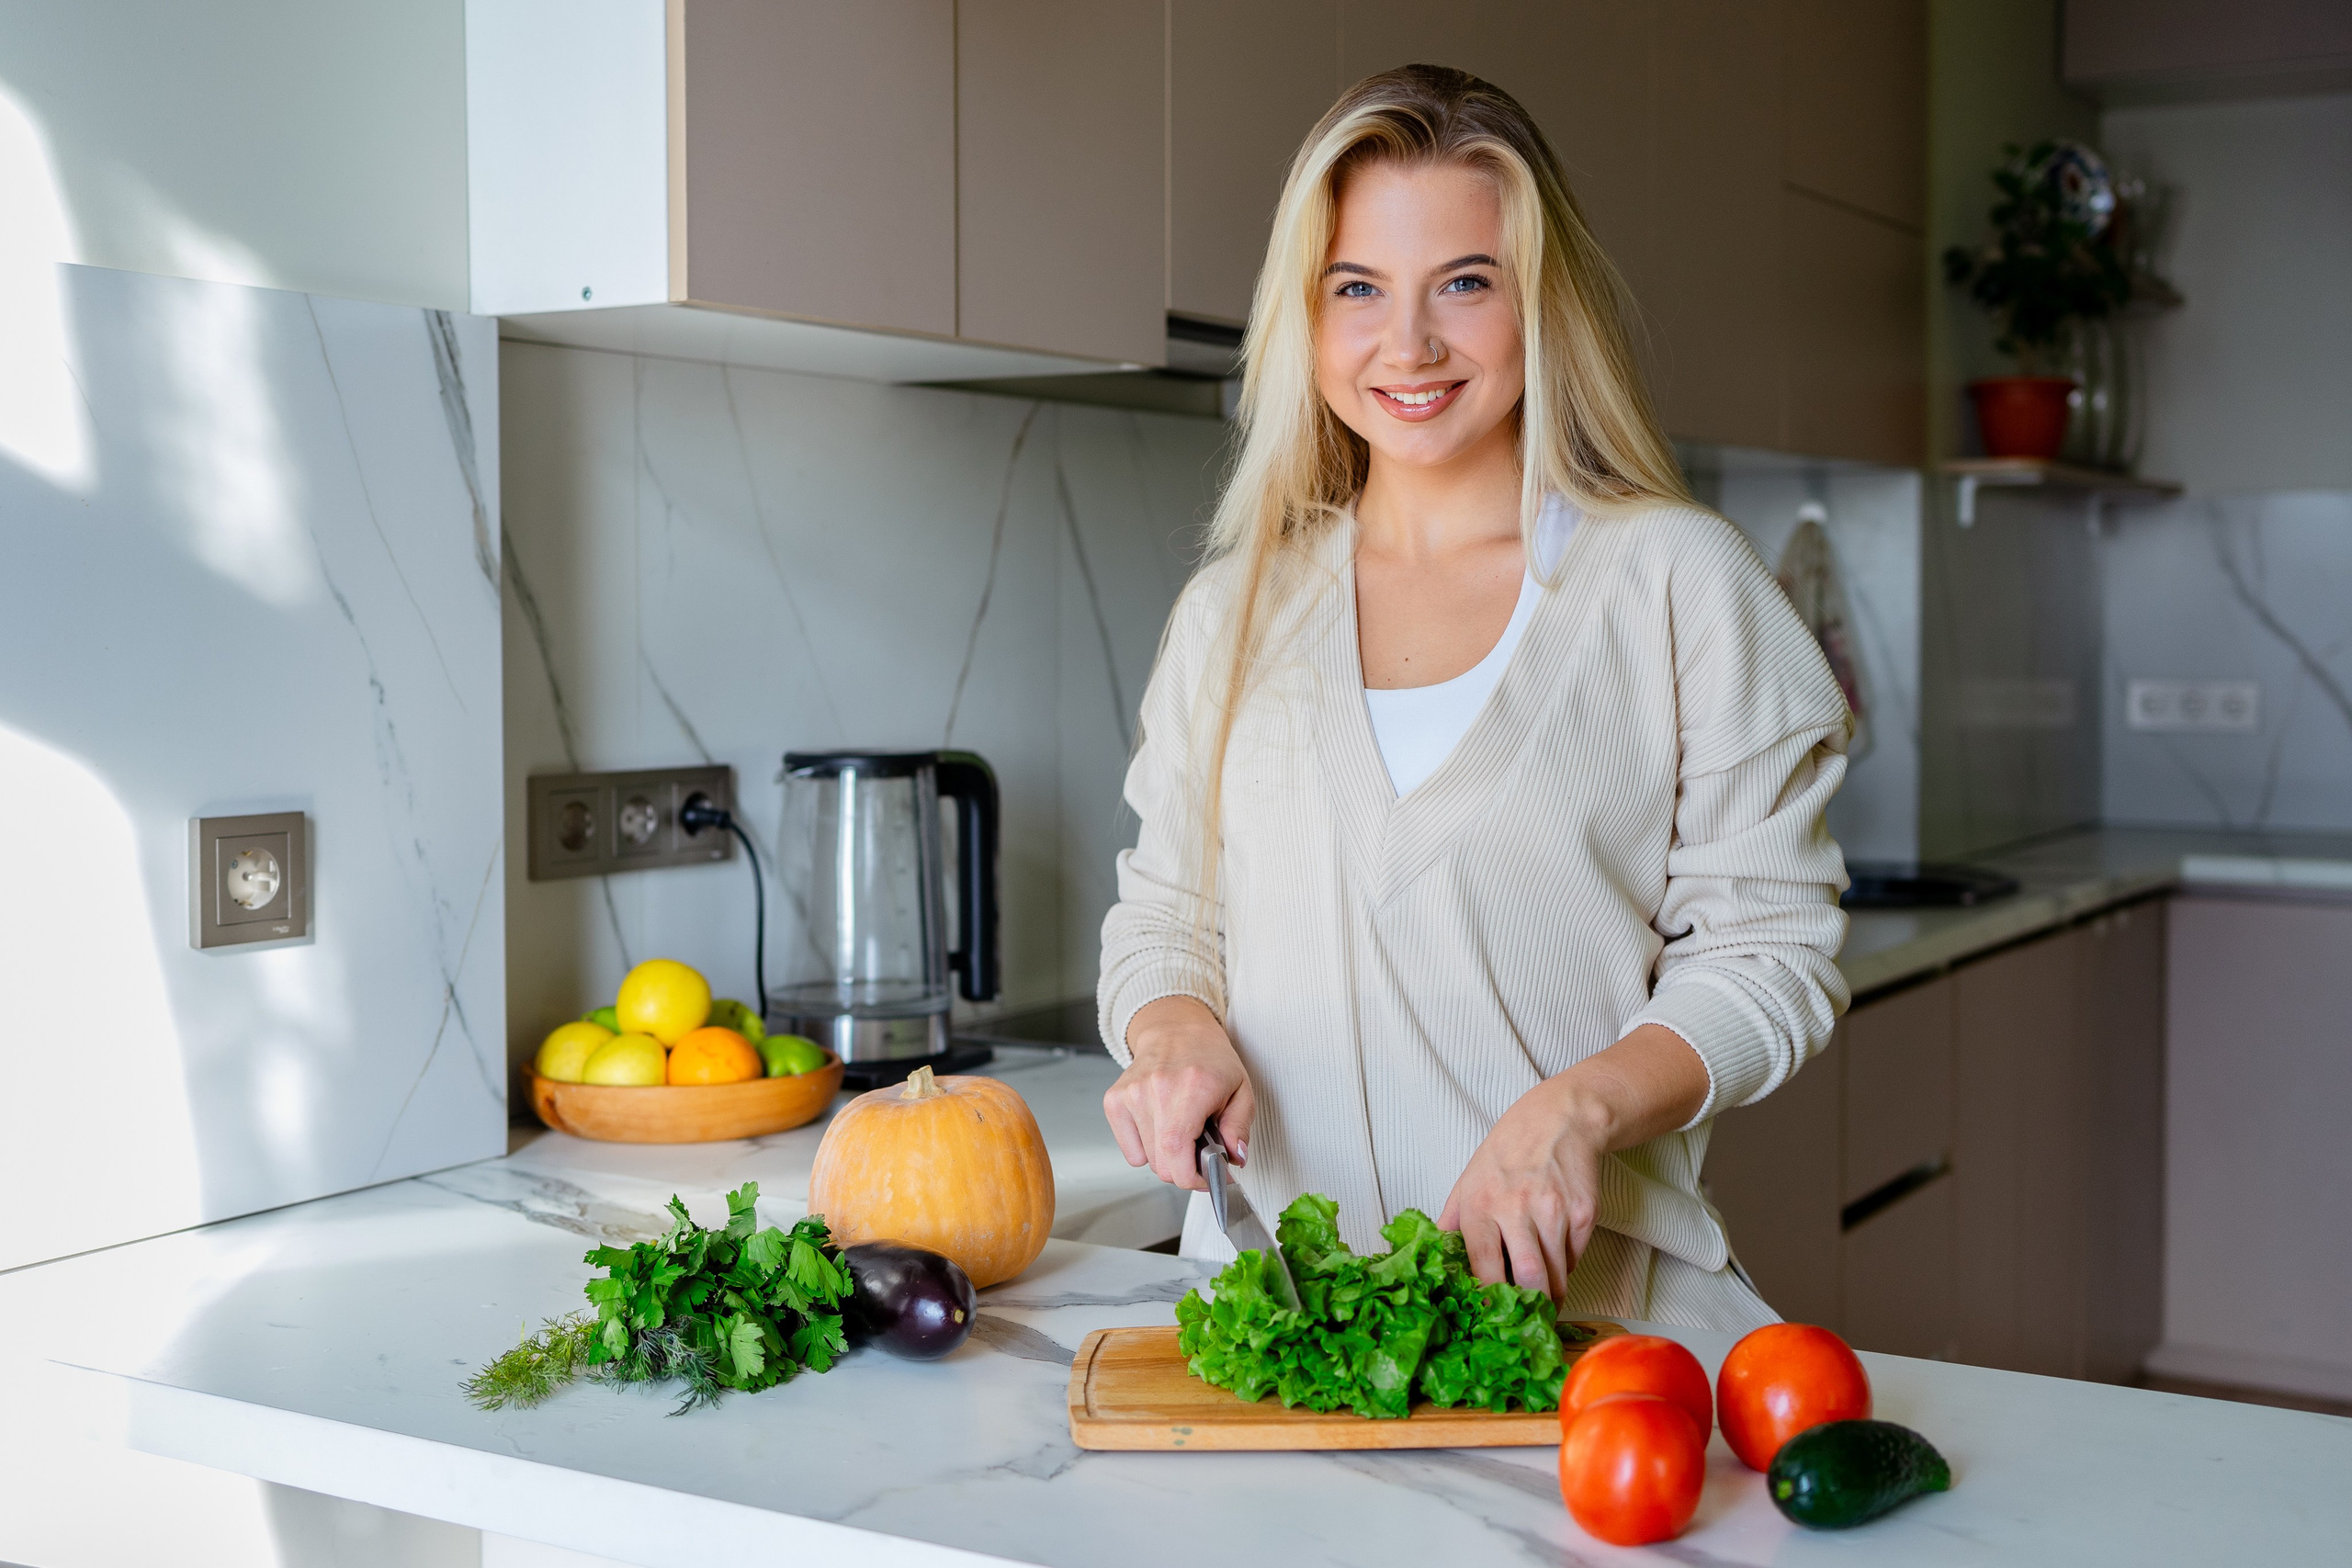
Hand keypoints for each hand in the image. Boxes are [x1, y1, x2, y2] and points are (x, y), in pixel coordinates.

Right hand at [1103, 996, 1253, 1191]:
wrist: (1176, 1030)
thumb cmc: (1210, 1060)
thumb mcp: (1242, 1090)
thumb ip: (1240, 1128)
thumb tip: (1235, 1158)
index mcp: (1192, 1087)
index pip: (1176, 1154)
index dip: (1192, 1178)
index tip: (1207, 1176)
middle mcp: (1156, 1089)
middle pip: (1162, 1165)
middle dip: (1185, 1167)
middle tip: (1199, 1151)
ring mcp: (1131, 1095)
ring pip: (1147, 1160)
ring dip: (1167, 1156)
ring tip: (1180, 1131)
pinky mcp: (1114, 1101)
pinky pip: (1130, 1151)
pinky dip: (1146, 1148)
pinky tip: (1160, 1126)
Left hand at [1440, 1076, 1604, 1299]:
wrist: (1558, 1121)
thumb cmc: (1507, 1153)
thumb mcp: (1469, 1180)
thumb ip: (1451, 1221)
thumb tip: (1431, 1256)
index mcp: (1481, 1204)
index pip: (1483, 1264)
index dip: (1489, 1295)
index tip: (1491, 1312)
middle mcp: (1518, 1208)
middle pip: (1529, 1277)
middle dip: (1530, 1305)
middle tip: (1527, 1317)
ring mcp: (1554, 1211)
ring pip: (1557, 1274)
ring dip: (1551, 1294)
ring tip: (1544, 1299)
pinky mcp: (1584, 1214)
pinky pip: (1575, 1258)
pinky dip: (1566, 1268)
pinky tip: (1557, 1259)